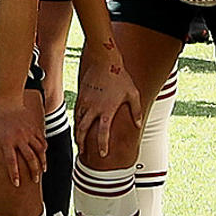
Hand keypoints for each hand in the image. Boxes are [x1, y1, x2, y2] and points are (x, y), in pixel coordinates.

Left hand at [0, 98, 46, 187]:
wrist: (8, 101)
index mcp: (6, 141)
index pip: (11, 161)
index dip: (14, 174)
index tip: (16, 184)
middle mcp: (19, 138)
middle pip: (30, 158)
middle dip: (34, 171)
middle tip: (35, 181)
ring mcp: (28, 133)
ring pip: (39, 150)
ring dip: (42, 162)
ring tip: (42, 170)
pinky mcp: (34, 128)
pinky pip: (42, 141)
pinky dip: (44, 149)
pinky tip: (43, 156)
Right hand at [73, 40, 139, 158]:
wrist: (104, 61)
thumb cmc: (120, 77)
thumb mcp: (133, 94)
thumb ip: (136, 111)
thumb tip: (138, 125)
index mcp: (107, 110)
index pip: (102, 132)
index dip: (102, 145)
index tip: (102, 154)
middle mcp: (94, 108)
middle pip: (83, 130)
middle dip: (82, 143)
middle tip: (83, 152)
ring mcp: (85, 102)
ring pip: (78, 122)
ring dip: (78, 133)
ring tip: (79, 142)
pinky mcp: (81, 96)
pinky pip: (77, 112)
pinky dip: (77, 121)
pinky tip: (78, 125)